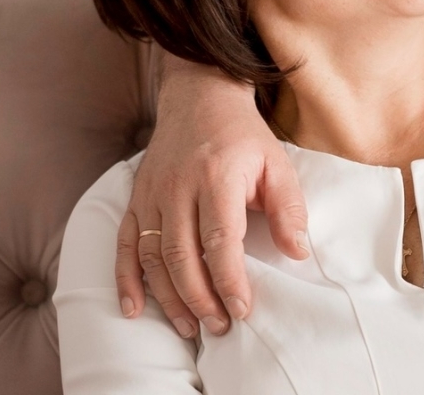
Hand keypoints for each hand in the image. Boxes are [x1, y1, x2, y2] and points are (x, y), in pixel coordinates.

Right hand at [116, 58, 309, 336]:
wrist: (199, 98)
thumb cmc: (243, 136)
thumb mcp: (278, 163)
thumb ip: (289, 208)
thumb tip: (298, 252)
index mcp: (217, 176)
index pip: (220, 239)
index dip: (230, 280)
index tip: (243, 308)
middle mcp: (179, 187)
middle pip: (182, 255)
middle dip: (201, 298)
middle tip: (220, 326)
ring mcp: (152, 194)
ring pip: (152, 256)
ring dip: (169, 297)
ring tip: (191, 327)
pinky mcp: (136, 199)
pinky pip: (125, 244)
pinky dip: (126, 279)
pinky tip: (134, 308)